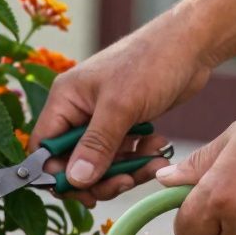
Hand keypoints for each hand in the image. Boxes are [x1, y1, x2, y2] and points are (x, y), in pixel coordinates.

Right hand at [30, 10, 214, 205]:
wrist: (192, 44)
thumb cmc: (151, 62)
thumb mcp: (121, 106)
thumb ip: (96, 145)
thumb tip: (75, 180)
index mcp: (65, 100)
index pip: (44, 148)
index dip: (57, 174)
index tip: (83, 190)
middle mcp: (77, 110)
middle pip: (72, 160)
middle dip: (98, 177)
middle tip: (124, 182)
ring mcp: (101, 116)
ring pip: (100, 161)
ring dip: (124, 169)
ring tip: (151, 164)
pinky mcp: (124, 122)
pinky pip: (122, 152)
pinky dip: (138, 158)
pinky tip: (157, 150)